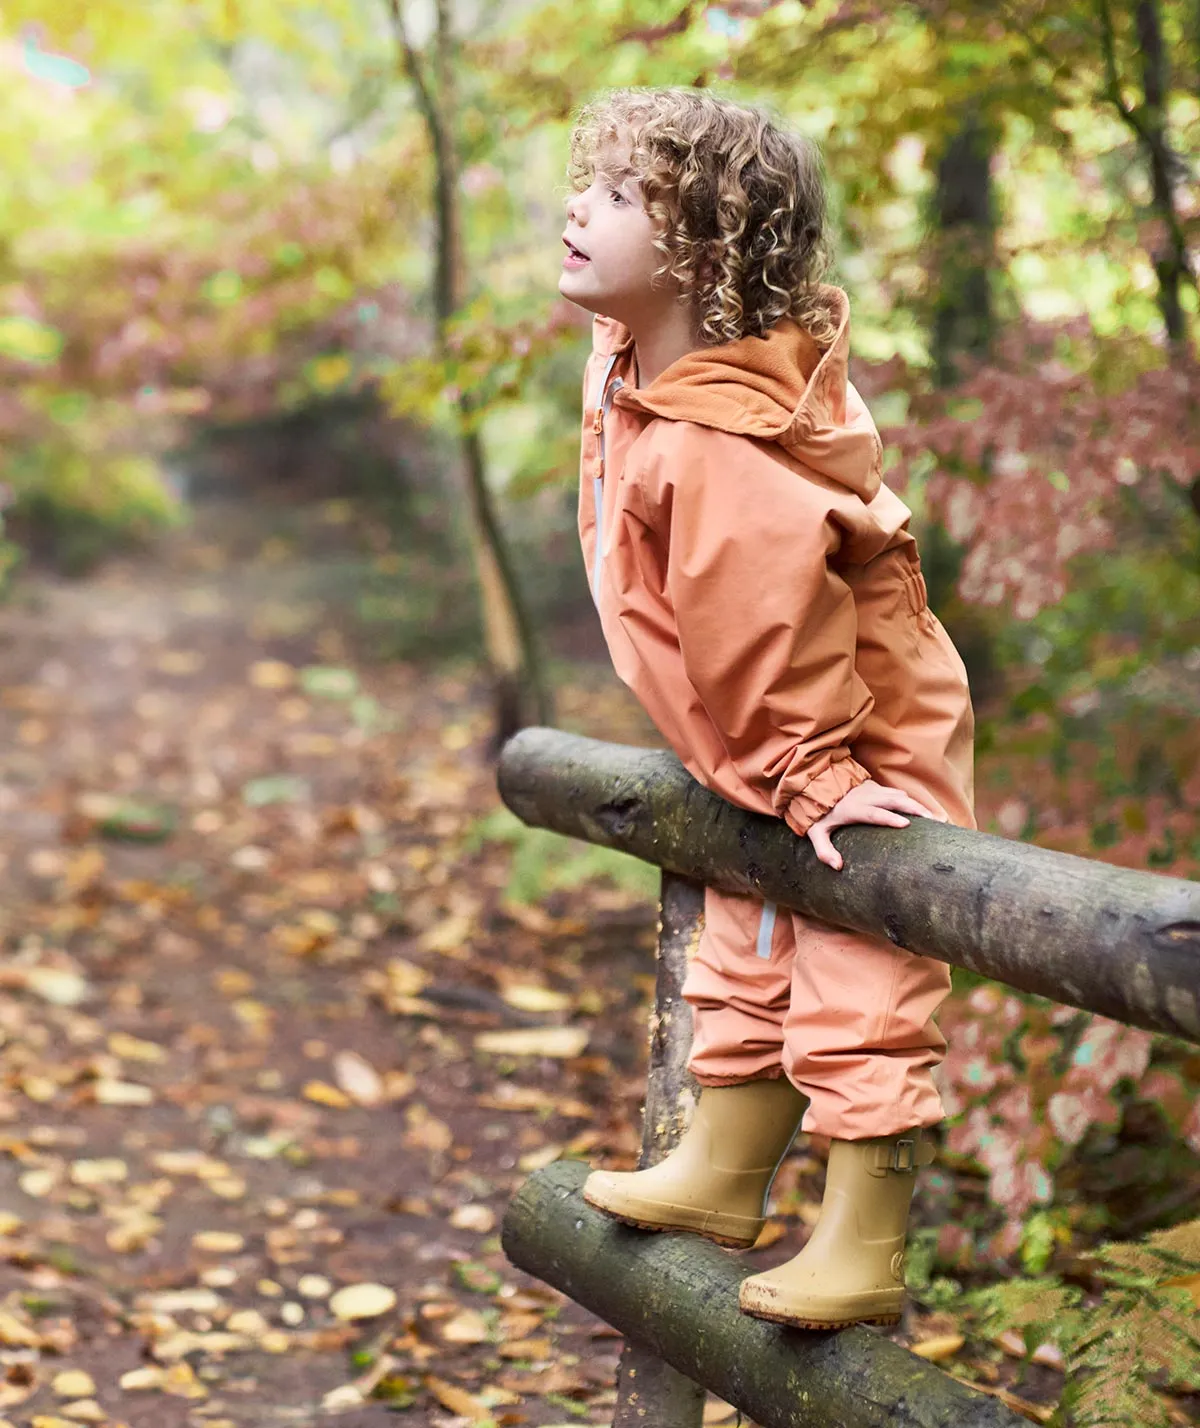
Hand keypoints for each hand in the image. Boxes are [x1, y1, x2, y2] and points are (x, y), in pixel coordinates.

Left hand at [806, 779, 946, 871]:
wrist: (819, 785)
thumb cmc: (819, 813)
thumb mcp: (816, 832)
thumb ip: (823, 850)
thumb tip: (837, 866)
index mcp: (852, 809)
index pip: (873, 813)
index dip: (889, 818)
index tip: (906, 824)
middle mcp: (866, 797)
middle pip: (895, 800)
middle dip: (915, 809)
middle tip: (935, 822)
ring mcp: (873, 790)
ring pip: (901, 796)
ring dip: (920, 806)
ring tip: (939, 820)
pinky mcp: (878, 789)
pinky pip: (899, 795)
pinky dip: (914, 802)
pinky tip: (927, 814)